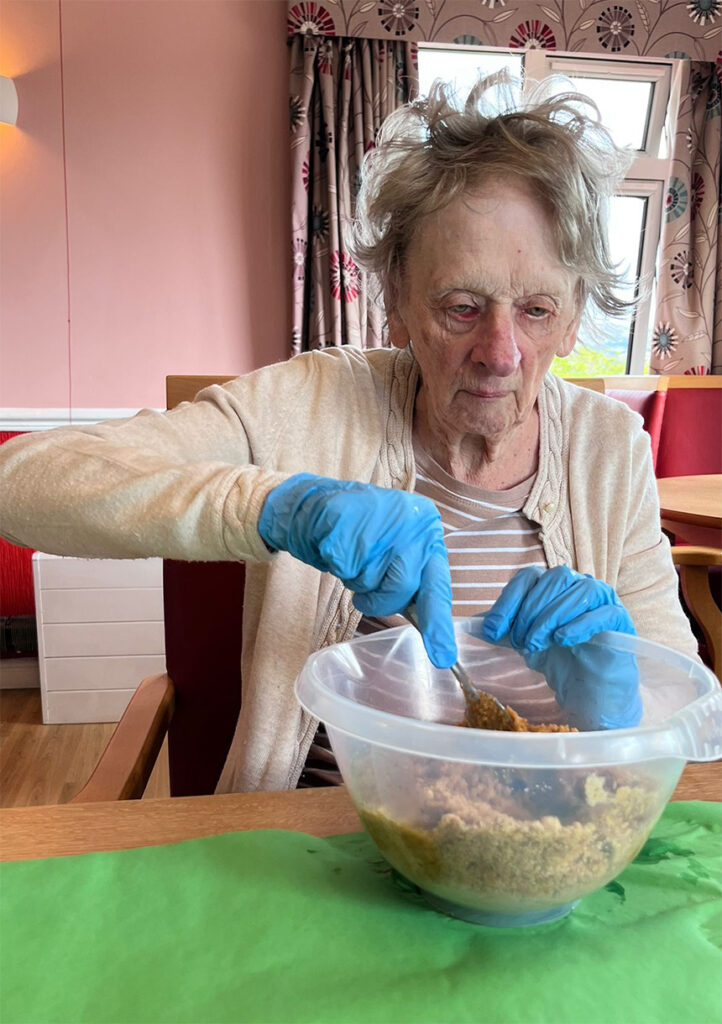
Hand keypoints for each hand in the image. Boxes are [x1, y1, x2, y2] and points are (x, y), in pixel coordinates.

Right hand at [258, 474, 455, 667]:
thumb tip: (431, 627)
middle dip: (381, 599)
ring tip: (353, 557)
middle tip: (368, 591)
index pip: (437, 585)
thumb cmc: (362, 536)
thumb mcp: (398, 550)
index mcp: (428, 528)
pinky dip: (338, 566)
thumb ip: (415, 579)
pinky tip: (337, 547)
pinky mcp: (346, 526)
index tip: (443, 657)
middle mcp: (410, 522)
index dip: (438, 624)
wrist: (316, 503)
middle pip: (401, 588)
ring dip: (357, 582)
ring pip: (370, 583)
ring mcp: (379, 522)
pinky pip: (345, 570)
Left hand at [480, 566, 640, 729]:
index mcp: (554, 586)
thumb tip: (471, 624)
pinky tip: (563, 640)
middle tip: (519, 642)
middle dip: (530, 611)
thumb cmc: (559, 661)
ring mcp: (604, 601)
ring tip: (537, 644)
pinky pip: (604, 612)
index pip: (528, 577)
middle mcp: (579, 585)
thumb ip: (501, 630)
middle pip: (553, 580)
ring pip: (580, 591)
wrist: (589, 693)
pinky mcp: (622, 621)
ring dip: (552, 616)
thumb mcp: (523, 642)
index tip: (491, 629)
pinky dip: (580, 624)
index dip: (508, 601)